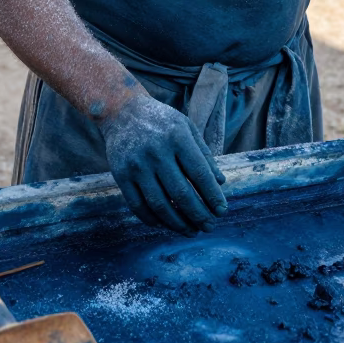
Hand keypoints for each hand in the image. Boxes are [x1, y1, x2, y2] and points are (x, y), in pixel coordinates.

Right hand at [100, 93, 227, 234]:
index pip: (199, 173)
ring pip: (159, 204)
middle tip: (209, 227)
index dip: (212, 195)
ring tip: (191, 231)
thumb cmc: (160, 120)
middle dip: (198, 215)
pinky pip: (138, 206)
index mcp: (177, 136)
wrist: (121, 111)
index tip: (222, 211)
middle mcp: (156, 151)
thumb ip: (204, 154)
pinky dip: (153, 220)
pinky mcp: (121, 175)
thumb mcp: (186, 127)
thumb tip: (220, 183)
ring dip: (177, 223)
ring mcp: (137, 165)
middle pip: (181, 193)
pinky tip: (165, 224)